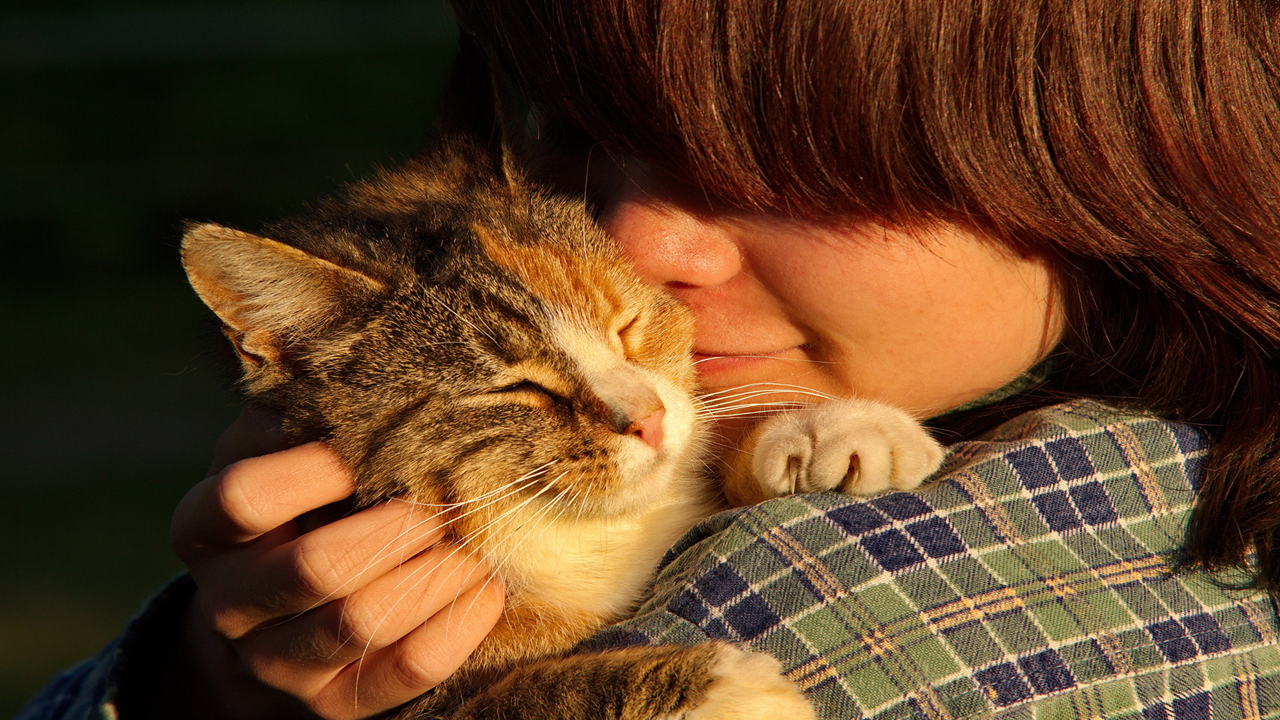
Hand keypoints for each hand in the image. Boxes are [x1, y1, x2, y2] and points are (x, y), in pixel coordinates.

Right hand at [170, 407, 504, 719]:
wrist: (273, 614)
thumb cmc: (292, 502)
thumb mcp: (274, 451)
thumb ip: (303, 412)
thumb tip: (359, 359)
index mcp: (204, 529)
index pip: (244, 498)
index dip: (315, 468)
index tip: (375, 441)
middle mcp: (230, 604)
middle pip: (316, 567)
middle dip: (397, 524)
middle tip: (450, 491)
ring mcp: (279, 663)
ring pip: (363, 622)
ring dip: (436, 570)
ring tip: (476, 532)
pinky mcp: (335, 704)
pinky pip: (406, 670)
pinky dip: (459, 624)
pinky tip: (487, 584)